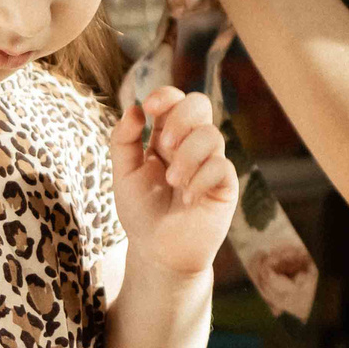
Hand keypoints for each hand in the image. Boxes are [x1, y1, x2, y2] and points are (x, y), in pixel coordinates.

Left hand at [112, 87, 238, 276]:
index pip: (176, 100)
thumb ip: (123, 140)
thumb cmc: (141, 212)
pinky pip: (222, 166)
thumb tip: (135, 108)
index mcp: (167, 137)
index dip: (166, 95)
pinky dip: (201, 179)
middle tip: (164, 145)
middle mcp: (192, 145)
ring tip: (172, 182)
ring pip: (212, 135)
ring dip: (187, 155)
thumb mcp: (123, 174)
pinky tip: (188, 198)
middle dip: (181, 118)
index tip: (150, 107)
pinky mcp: (225, 186)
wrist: (158, 252)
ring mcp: (211, 164)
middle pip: (200, 104)